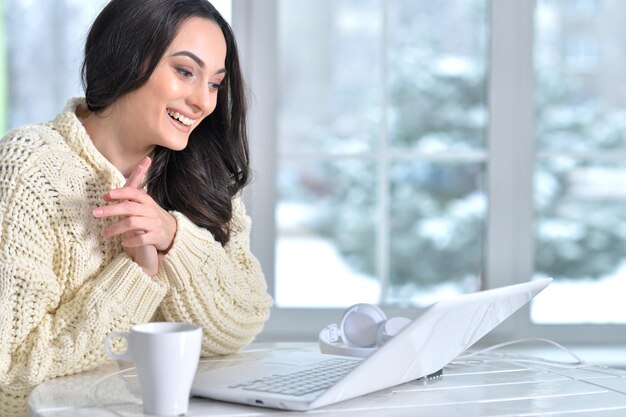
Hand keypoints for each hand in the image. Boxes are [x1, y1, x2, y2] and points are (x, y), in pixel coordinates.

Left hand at [93, 157, 174, 275]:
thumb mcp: (146, 205)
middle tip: (95, 213)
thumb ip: (131, 199)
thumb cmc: (153, 217)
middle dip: (111, 210)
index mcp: (147, 201)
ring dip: (116, 228)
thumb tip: (110, 193)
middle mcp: (151, 210)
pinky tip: (123, 243)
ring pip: (132, 223)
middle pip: (129, 208)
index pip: (133, 193)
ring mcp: (154, 223)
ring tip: (104, 233)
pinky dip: (130, 241)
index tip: (105, 196)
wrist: (173, 232)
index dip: (120, 193)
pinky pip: (141, 239)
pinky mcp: (156, 237)